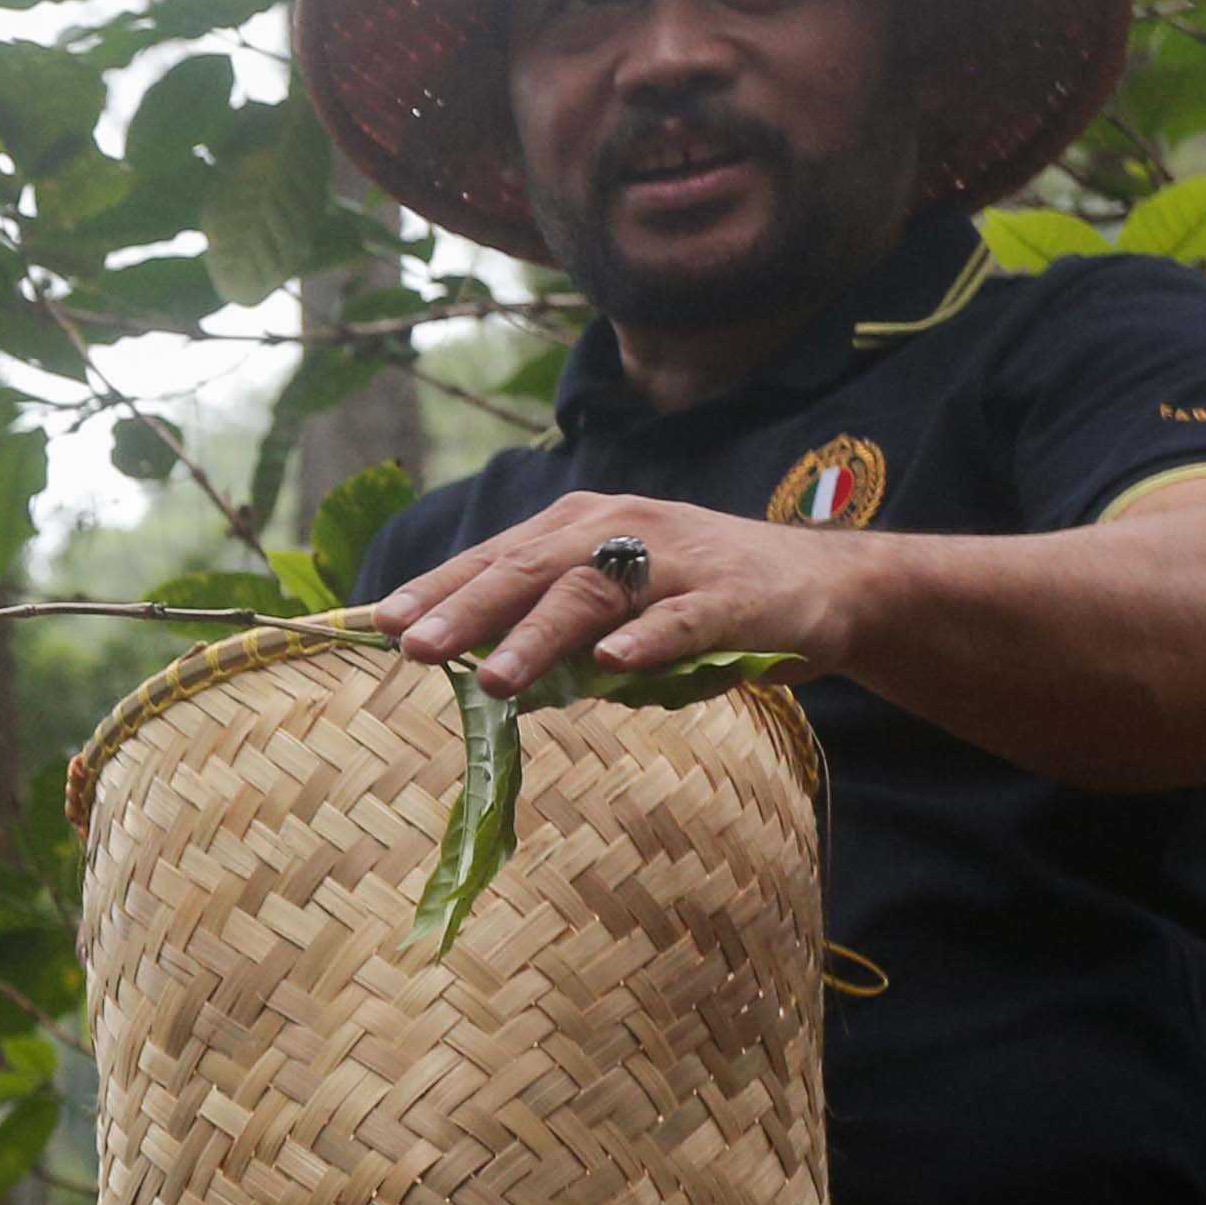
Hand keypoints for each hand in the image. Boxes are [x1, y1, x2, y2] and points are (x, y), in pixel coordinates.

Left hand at [371, 489, 861, 697]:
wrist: (826, 585)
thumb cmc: (701, 599)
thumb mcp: (618, 606)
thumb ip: (556, 635)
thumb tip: (480, 674)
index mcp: (585, 527)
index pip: (497, 556)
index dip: (439, 588)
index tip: (379, 624)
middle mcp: (625, 530)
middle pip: (532, 567)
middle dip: (467, 607)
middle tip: (410, 647)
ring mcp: (681, 562)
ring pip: (597, 595)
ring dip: (539, 636)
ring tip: (491, 678)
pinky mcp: (735, 599)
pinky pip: (684, 621)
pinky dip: (646, 642)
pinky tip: (610, 665)